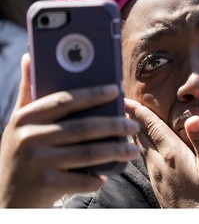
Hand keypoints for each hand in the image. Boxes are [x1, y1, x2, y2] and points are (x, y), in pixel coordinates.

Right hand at [0, 54, 140, 207]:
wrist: (5, 196)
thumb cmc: (20, 151)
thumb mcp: (19, 120)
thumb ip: (28, 90)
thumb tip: (30, 55)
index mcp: (27, 117)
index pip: (65, 100)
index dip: (93, 94)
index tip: (116, 90)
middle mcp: (30, 137)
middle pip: (82, 127)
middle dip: (113, 126)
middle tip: (133, 126)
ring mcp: (38, 162)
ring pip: (87, 153)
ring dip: (114, 151)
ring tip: (132, 150)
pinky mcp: (46, 184)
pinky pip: (80, 179)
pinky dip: (96, 178)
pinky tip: (108, 175)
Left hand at [125, 98, 198, 207]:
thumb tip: (194, 119)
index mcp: (172, 153)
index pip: (150, 126)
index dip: (137, 111)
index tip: (123, 100)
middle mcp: (159, 162)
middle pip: (140, 135)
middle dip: (130, 119)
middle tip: (120, 106)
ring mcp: (156, 174)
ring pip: (139, 148)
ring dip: (133, 133)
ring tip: (128, 123)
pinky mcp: (158, 184)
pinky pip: (143, 160)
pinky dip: (138, 148)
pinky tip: (140, 148)